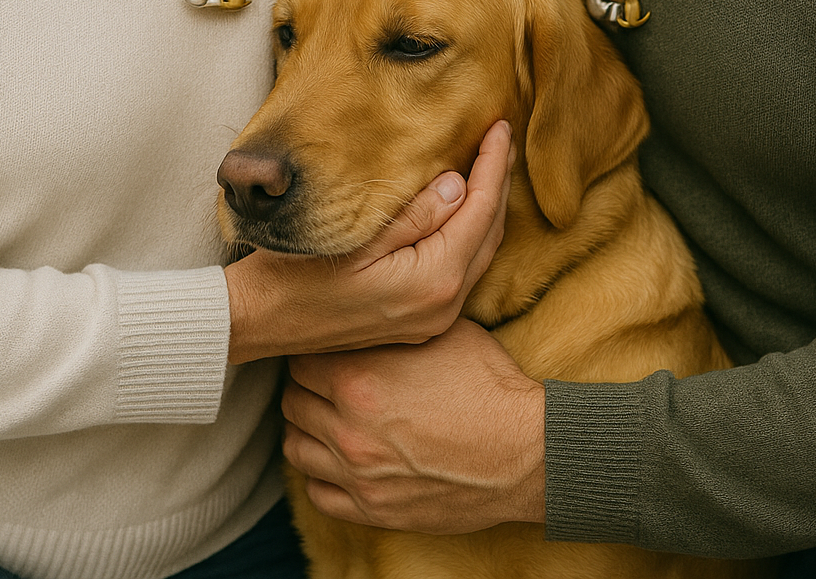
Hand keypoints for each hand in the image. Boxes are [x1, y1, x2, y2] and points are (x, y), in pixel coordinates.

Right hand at [225, 121, 512, 362]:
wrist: (257, 323)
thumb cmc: (294, 274)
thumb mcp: (353, 236)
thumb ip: (412, 212)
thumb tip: (458, 183)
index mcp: (431, 282)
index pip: (480, 210)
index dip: (493, 165)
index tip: (499, 125)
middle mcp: (442, 306)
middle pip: (488, 232)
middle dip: (497, 182)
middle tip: (499, 136)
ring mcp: (432, 318)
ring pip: (478, 251)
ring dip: (485, 206)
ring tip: (486, 163)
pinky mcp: (419, 319)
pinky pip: (461, 267)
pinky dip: (467, 231)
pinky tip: (458, 205)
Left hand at [283, 317, 545, 531]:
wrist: (522, 451)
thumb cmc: (486, 383)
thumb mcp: (439, 331)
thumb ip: (390, 323)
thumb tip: (365, 306)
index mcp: (359, 378)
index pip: (301, 358)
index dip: (314, 348)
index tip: (327, 348)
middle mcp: (348, 428)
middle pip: (292, 400)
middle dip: (307, 386)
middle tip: (327, 380)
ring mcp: (358, 474)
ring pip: (295, 447)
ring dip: (308, 429)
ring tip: (330, 417)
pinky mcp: (373, 510)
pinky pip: (317, 493)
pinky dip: (321, 474)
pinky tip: (341, 459)